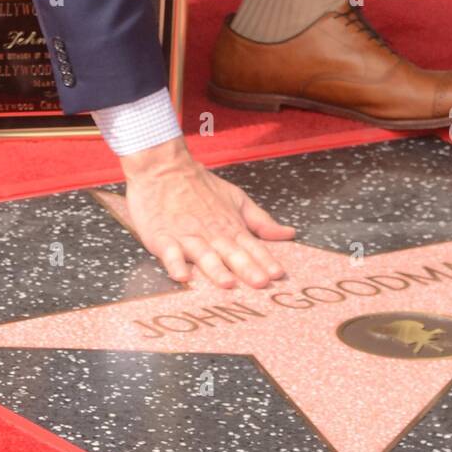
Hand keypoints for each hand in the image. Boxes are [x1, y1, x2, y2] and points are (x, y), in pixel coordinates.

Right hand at [122, 136, 296, 288]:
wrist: (162, 167)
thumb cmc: (200, 185)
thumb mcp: (236, 198)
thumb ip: (261, 220)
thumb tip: (289, 234)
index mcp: (229, 225)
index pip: (251, 246)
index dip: (265, 260)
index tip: (278, 275)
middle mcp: (211, 233)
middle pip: (231, 253)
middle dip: (246, 268)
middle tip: (260, 283)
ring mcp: (186, 234)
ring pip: (203, 254)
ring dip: (215, 268)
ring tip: (227, 282)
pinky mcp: (162, 236)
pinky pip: (169, 252)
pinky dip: (175, 264)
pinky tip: (182, 276)